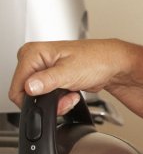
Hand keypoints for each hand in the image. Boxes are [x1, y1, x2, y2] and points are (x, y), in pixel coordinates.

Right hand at [7, 39, 132, 112]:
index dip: (32, 97)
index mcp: (33, 52)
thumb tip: (29, 87)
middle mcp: (35, 59)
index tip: (51, 100)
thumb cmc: (98, 60)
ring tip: (71, 94)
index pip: (17, 85)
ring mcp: (43, 68)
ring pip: (37, 96)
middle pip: (26, 92)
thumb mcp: (70, 72)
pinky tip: (72, 93)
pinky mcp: (52, 77)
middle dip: (46, 100)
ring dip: (55, 101)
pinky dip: (59, 100)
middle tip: (65, 98)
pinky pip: (47, 96)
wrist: (115, 64)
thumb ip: (47, 81)